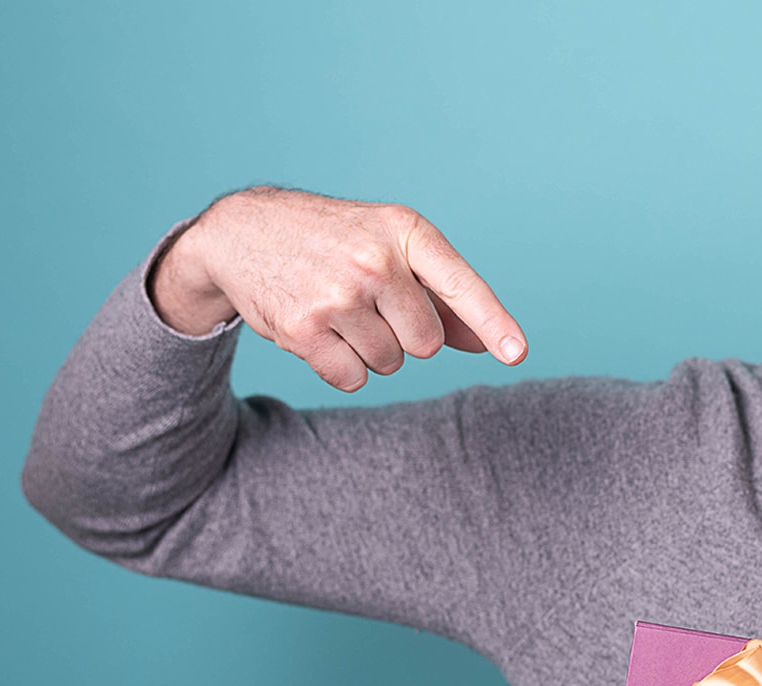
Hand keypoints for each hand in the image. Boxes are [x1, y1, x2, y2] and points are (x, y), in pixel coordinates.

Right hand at [149, 186, 526, 390]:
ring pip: (391, 363)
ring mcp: (337, 295)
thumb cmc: (336, 241)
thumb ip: (441, 296)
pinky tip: (321, 330)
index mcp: (406, 231)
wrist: (245, 231)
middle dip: (406, 336)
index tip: (516, 353)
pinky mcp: (303, 328)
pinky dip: (343, 367)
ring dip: (373, 351)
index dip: (492, 322)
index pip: (459, 284)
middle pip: (427, 343)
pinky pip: (353, 379)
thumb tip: (489, 345)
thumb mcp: (392, 248)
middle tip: (372, 305)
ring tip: (341, 311)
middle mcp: (374, 261)